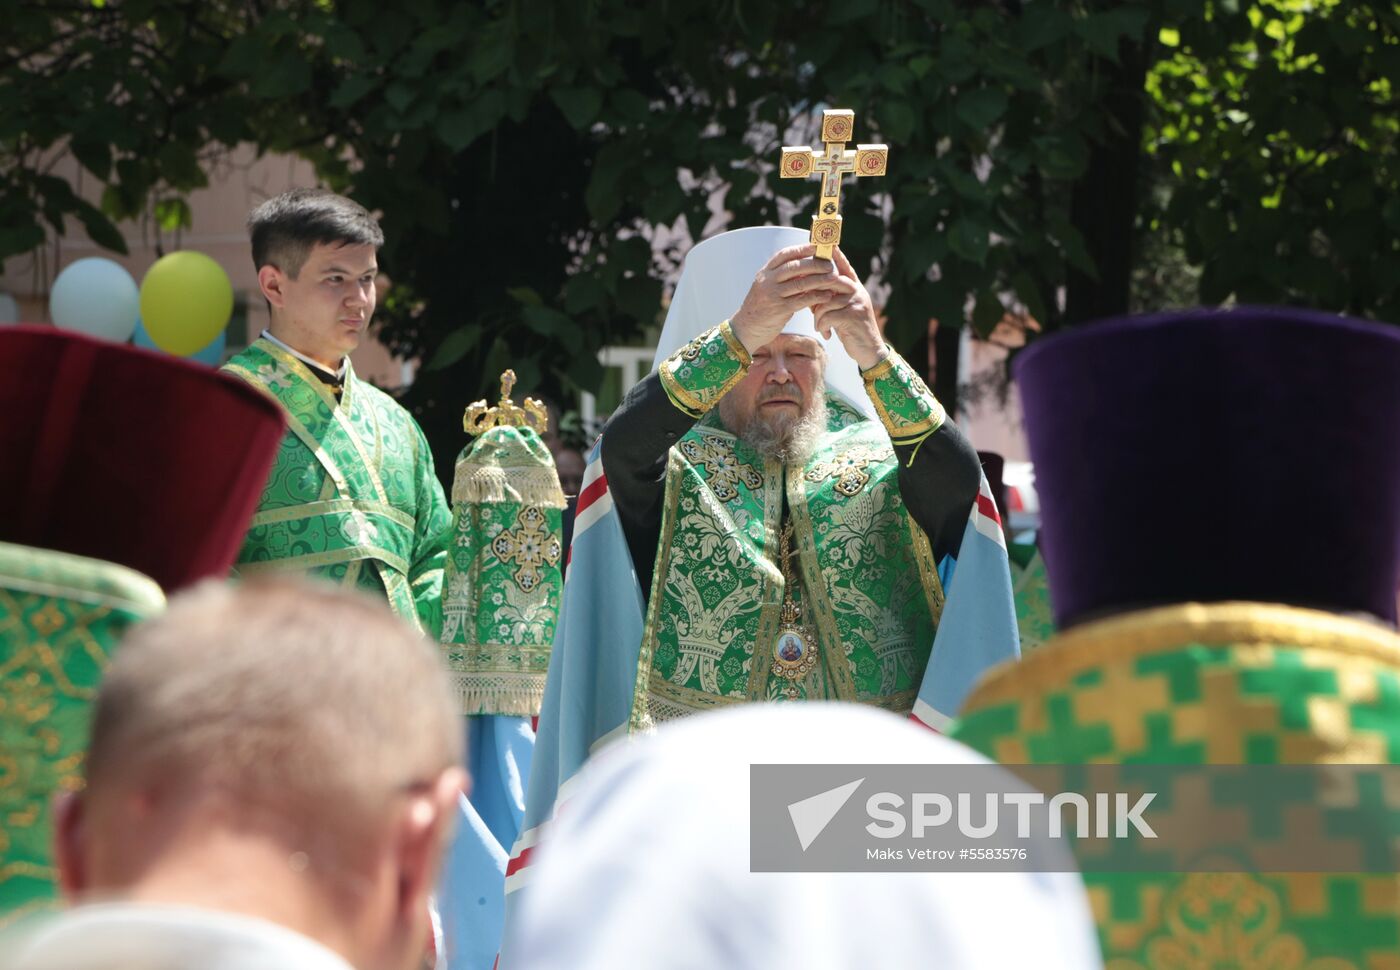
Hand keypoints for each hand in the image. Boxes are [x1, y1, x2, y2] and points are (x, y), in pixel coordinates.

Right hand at [729, 243, 843, 352]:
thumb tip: (805, 267)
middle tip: (829, 264)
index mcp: (765, 273)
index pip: (784, 255)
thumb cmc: (760, 308)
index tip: (816, 247)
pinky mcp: (779, 310)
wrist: (745, 329)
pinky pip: (802, 300)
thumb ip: (781, 278)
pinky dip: (816, 297)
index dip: (801, 249)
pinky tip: (827, 295)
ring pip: (800, 283)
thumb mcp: (766, 288)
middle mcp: (767, 281)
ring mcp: (773, 295)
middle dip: (814, 264)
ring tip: (833, 278)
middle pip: (794, 267)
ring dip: (819, 279)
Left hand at [811, 247, 887, 370]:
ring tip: (820, 326)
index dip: (835, 253)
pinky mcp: (854, 316)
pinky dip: (822, 326)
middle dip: (814, 294)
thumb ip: (830, 297)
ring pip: (825, 302)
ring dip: (817, 317)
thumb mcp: (841, 309)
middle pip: (829, 282)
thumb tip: (809, 286)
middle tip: (810, 309)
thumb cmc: (850, 329)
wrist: (868, 350)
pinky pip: (828, 316)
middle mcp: (856, 290)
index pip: (843, 265)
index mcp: (854, 287)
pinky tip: (826, 334)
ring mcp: (857, 302)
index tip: (825, 241)